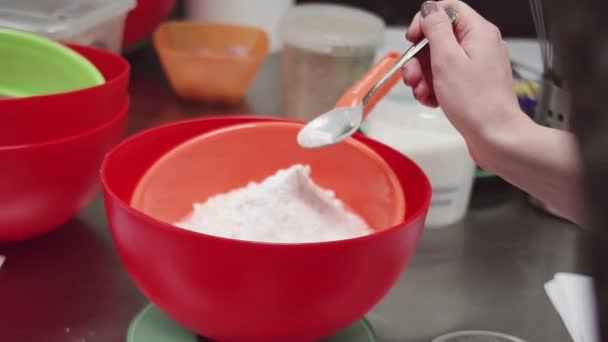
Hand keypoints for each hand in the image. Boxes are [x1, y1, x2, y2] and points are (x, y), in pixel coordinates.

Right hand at [403, 1, 527, 143]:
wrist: (496, 137)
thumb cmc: (475, 102)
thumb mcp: (447, 60)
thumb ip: (436, 29)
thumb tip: (428, 9)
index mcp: (478, 32)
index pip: (448, 9)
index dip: (425, 21)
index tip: (411, 40)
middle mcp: (480, 45)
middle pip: (440, 38)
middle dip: (420, 57)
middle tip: (412, 76)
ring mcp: (477, 66)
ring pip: (440, 60)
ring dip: (424, 76)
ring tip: (422, 94)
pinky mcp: (473, 85)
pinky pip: (446, 78)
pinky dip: (435, 88)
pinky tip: (431, 101)